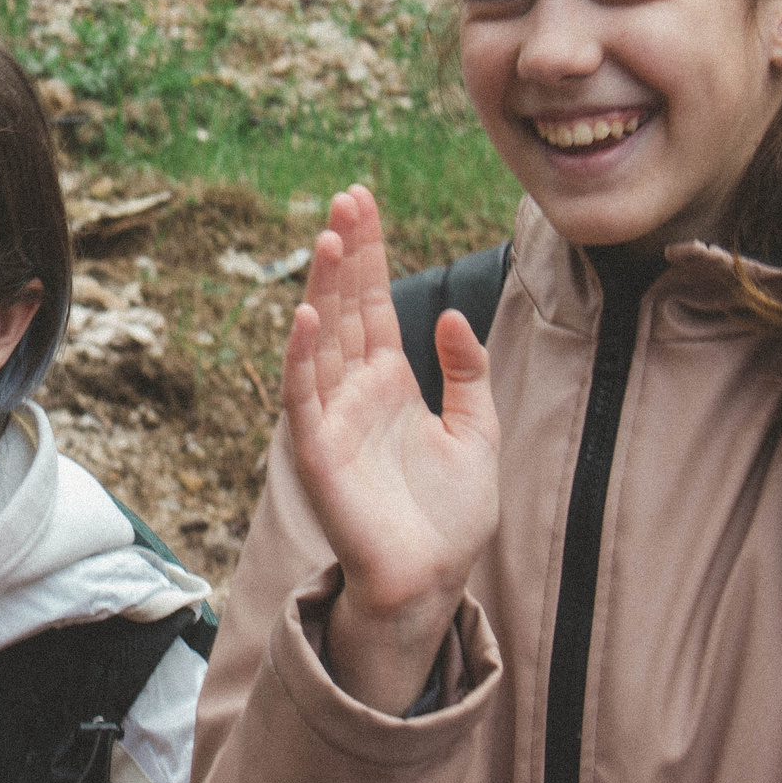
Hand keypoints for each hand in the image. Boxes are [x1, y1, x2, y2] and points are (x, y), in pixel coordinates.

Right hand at [282, 186, 498, 713]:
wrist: (432, 581)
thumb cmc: (451, 516)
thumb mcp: (478, 431)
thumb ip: (467, 372)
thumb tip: (448, 315)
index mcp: (390, 383)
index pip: (375, 304)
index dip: (370, 254)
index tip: (364, 201)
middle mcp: (355, 392)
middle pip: (345, 309)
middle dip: (346, 256)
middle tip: (346, 201)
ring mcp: (332, 418)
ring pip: (322, 341)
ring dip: (323, 289)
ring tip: (332, 240)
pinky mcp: (318, 453)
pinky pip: (304, 396)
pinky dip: (303, 355)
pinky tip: (308, 314)